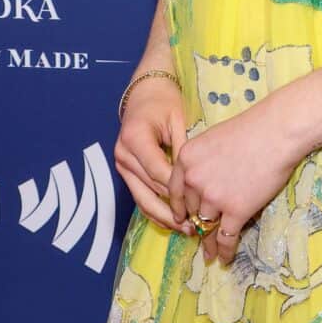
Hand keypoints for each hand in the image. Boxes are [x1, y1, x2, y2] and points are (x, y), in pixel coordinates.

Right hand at [114, 71, 185, 232]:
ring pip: (142, 198)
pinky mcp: (125, 170)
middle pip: (149, 191)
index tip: (200, 207)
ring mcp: (121, 164)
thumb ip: (184, 150)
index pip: (159, 173)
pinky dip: (155, 210)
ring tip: (185, 230)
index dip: (179, 192)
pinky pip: (140, 195)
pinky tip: (172, 221)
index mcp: (136, 138)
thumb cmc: (165, 102)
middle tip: (195, 227)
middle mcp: (123, 154)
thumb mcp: (179, 120)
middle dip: (173, 211)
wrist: (145, 92)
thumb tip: (197, 181)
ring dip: (164, 216)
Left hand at [167, 104, 303, 265]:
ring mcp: (214, 197)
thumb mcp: (213, 139)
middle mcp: (194, 180)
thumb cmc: (251, 129)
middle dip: (195, 224)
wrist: (276, 132)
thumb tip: (204, 180)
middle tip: (197, 236)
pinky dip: (225, 251)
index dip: (179, 208)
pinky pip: (226, 237)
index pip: (175, 191)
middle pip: (192, 210)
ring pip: (207, 226)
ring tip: (210, 255)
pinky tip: (225, 259)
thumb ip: (202, 161)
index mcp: (185, 160)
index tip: (181, 218)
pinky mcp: (236, 210)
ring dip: (208, 243)